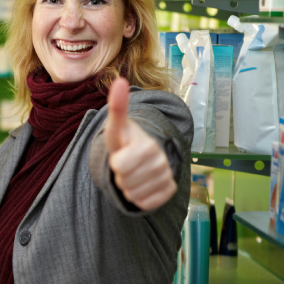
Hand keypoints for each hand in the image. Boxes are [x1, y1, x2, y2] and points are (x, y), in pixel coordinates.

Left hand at [105, 78, 176, 211]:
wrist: (140, 155)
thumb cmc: (125, 140)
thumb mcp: (116, 127)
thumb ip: (117, 106)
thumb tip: (119, 80)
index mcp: (148, 145)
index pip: (119, 166)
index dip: (115, 162)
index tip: (121, 153)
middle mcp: (161, 161)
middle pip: (125, 182)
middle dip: (120, 175)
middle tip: (126, 164)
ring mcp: (167, 176)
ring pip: (133, 194)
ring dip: (127, 186)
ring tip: (132, 172)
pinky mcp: (169, 191)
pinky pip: (145, 203)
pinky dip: (138, 197)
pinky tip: (142, 184)